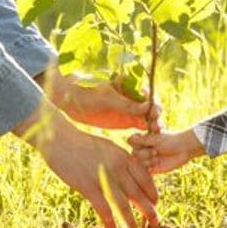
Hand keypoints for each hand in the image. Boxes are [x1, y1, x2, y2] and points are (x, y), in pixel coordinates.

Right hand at [16, 102, 159, 227]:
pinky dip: (109, 221)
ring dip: (131, 221)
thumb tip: (129, 176)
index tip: (155, 203)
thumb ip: (120, 161)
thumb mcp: (108, 148)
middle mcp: (117, 167)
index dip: (152, 192)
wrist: (61, 139)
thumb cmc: (83, 144)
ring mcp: (103, 177)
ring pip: (123, 204)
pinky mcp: (87, 186)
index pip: (145, 177)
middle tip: (155, 223)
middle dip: (148, 210)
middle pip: (138, 193)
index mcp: (124, 156)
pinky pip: (103, 208)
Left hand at [45, 70, 161, 131]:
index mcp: (131, 85)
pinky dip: (144, 134)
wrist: (69, 98)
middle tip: (157, 127)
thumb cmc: (87, 91)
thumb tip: (147, 107)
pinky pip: (139, 127)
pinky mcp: (125, 121)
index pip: (148, 94)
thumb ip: (126, 104)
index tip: (154, 112)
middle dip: (155, 117)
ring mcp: (130, 109)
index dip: (154, 103)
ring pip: (147, 118)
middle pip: (151, 107)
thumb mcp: (106, 97)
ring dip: (152, 127)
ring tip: (154, 136)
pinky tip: (146, 141)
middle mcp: (133, 97)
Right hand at [128, 128, 204, 174]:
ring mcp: (145, 159)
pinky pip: (143, 171)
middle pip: (133, 153)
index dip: (137, 143)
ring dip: (148, 160)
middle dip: (144, 153)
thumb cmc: (170, 141)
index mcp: (142, 139)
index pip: (130, 141)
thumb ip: (142, 140)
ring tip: (158, 158)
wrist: (182, 149)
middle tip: (155, 151)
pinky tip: (157, 164)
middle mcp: (142, 149)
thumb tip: (129, 139)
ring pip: (137, 163)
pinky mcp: (150, 169)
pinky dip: (150, 168)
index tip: (148, 141)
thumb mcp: (156, 139)